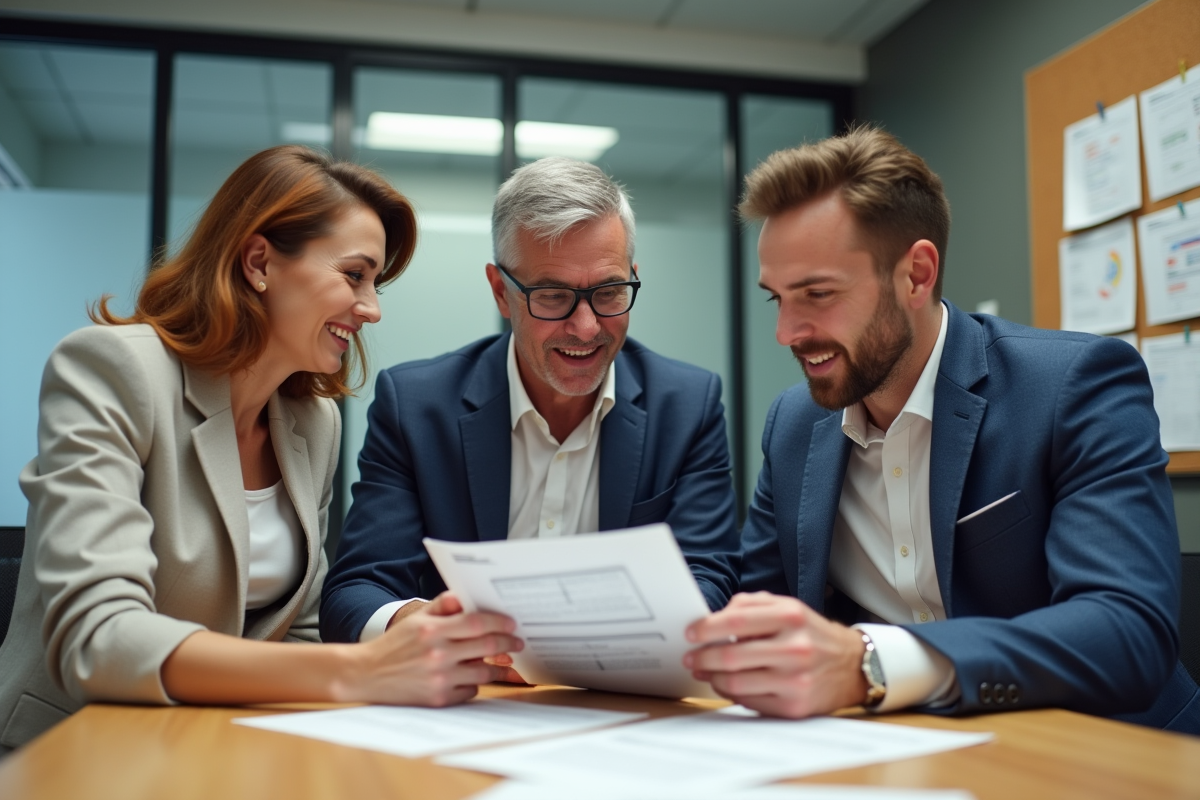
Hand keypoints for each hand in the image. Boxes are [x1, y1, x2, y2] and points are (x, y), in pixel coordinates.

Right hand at [345, 592, 523, 706]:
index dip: (499, 622)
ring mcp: (439, 678)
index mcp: (433, 629)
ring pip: (483, 672)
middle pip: (486, 646)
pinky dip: (474, 684)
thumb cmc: (394, 645)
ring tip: (504, 662)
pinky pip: (470, 691)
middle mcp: (438, 653)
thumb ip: (441, 606)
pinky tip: (472, 677)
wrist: (366, 674)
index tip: (511, 624)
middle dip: (508, 643)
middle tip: (518, 643)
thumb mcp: (415, 619)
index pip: (477, 622)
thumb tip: (464, 597)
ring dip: (497, 666)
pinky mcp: (438, 699)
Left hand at [682, 592, 867, 718]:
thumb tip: (712, 618)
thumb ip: (751, 605)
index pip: (737, 620)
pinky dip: (731, 693)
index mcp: (791, 616)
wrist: (852, 665)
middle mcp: (796, 648)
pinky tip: (727, 685)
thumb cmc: (811, 633)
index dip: (707, 628)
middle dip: (702, 657)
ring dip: (712, 678)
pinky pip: (749, 702)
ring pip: (735, 683)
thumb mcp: (788, 607)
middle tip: (691, 657)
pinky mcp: (795, 707)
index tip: (691, 633)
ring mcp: (795, 680)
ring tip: (704, 671)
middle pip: (731, 656)